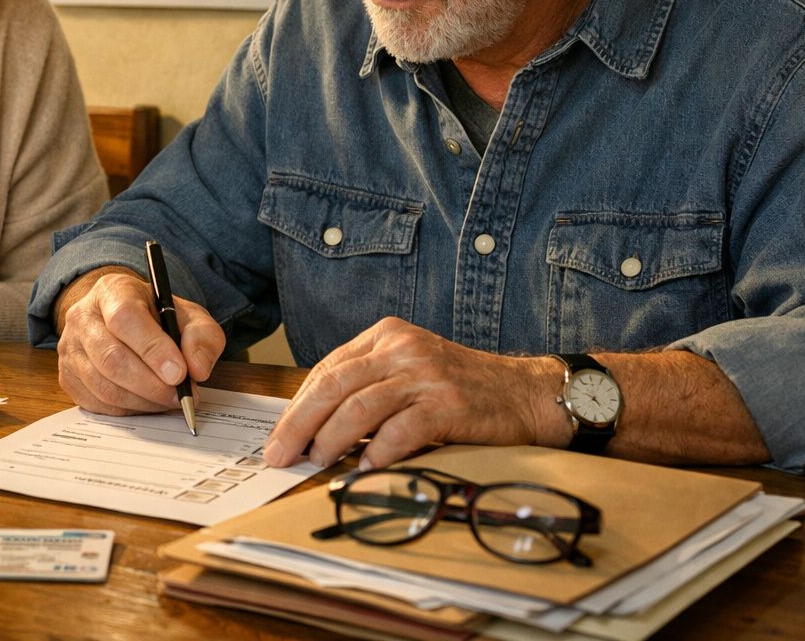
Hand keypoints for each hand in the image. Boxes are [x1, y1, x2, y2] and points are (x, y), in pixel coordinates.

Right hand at [55, 266, 225, 414]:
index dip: (153, 349)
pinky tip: (147, 402)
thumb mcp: (188, 316)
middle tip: (180, 396)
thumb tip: (197, 369)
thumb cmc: (156, 317)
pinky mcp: (68, 378)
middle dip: (151, 384)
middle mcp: (83, 317)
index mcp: (112, 291)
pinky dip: (128, 410)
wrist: (121, 319)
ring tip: (168, 400)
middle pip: (111, 358)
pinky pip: (98, 404)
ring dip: (142, 401)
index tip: (179, 373)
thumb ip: (201, 337)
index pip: (125, 318)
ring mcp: (70, 349)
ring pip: (104, 386)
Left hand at [262, 317, 557, 469]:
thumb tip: (314, 428)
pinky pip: (401, 429)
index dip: (296, 406)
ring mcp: (425, 374)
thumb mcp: (409, 372)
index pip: (326, 370)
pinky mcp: (447, 403)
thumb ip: (367, 388)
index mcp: (385, 337)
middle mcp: (401, 349)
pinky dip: (378, 451)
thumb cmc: (461, 389)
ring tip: (317, 462)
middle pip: (333, 386)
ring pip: (359, 407)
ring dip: (331, 439)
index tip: (278, 437)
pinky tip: (363, 468)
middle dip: (299, 424)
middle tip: (280, 455)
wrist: (526, 393)